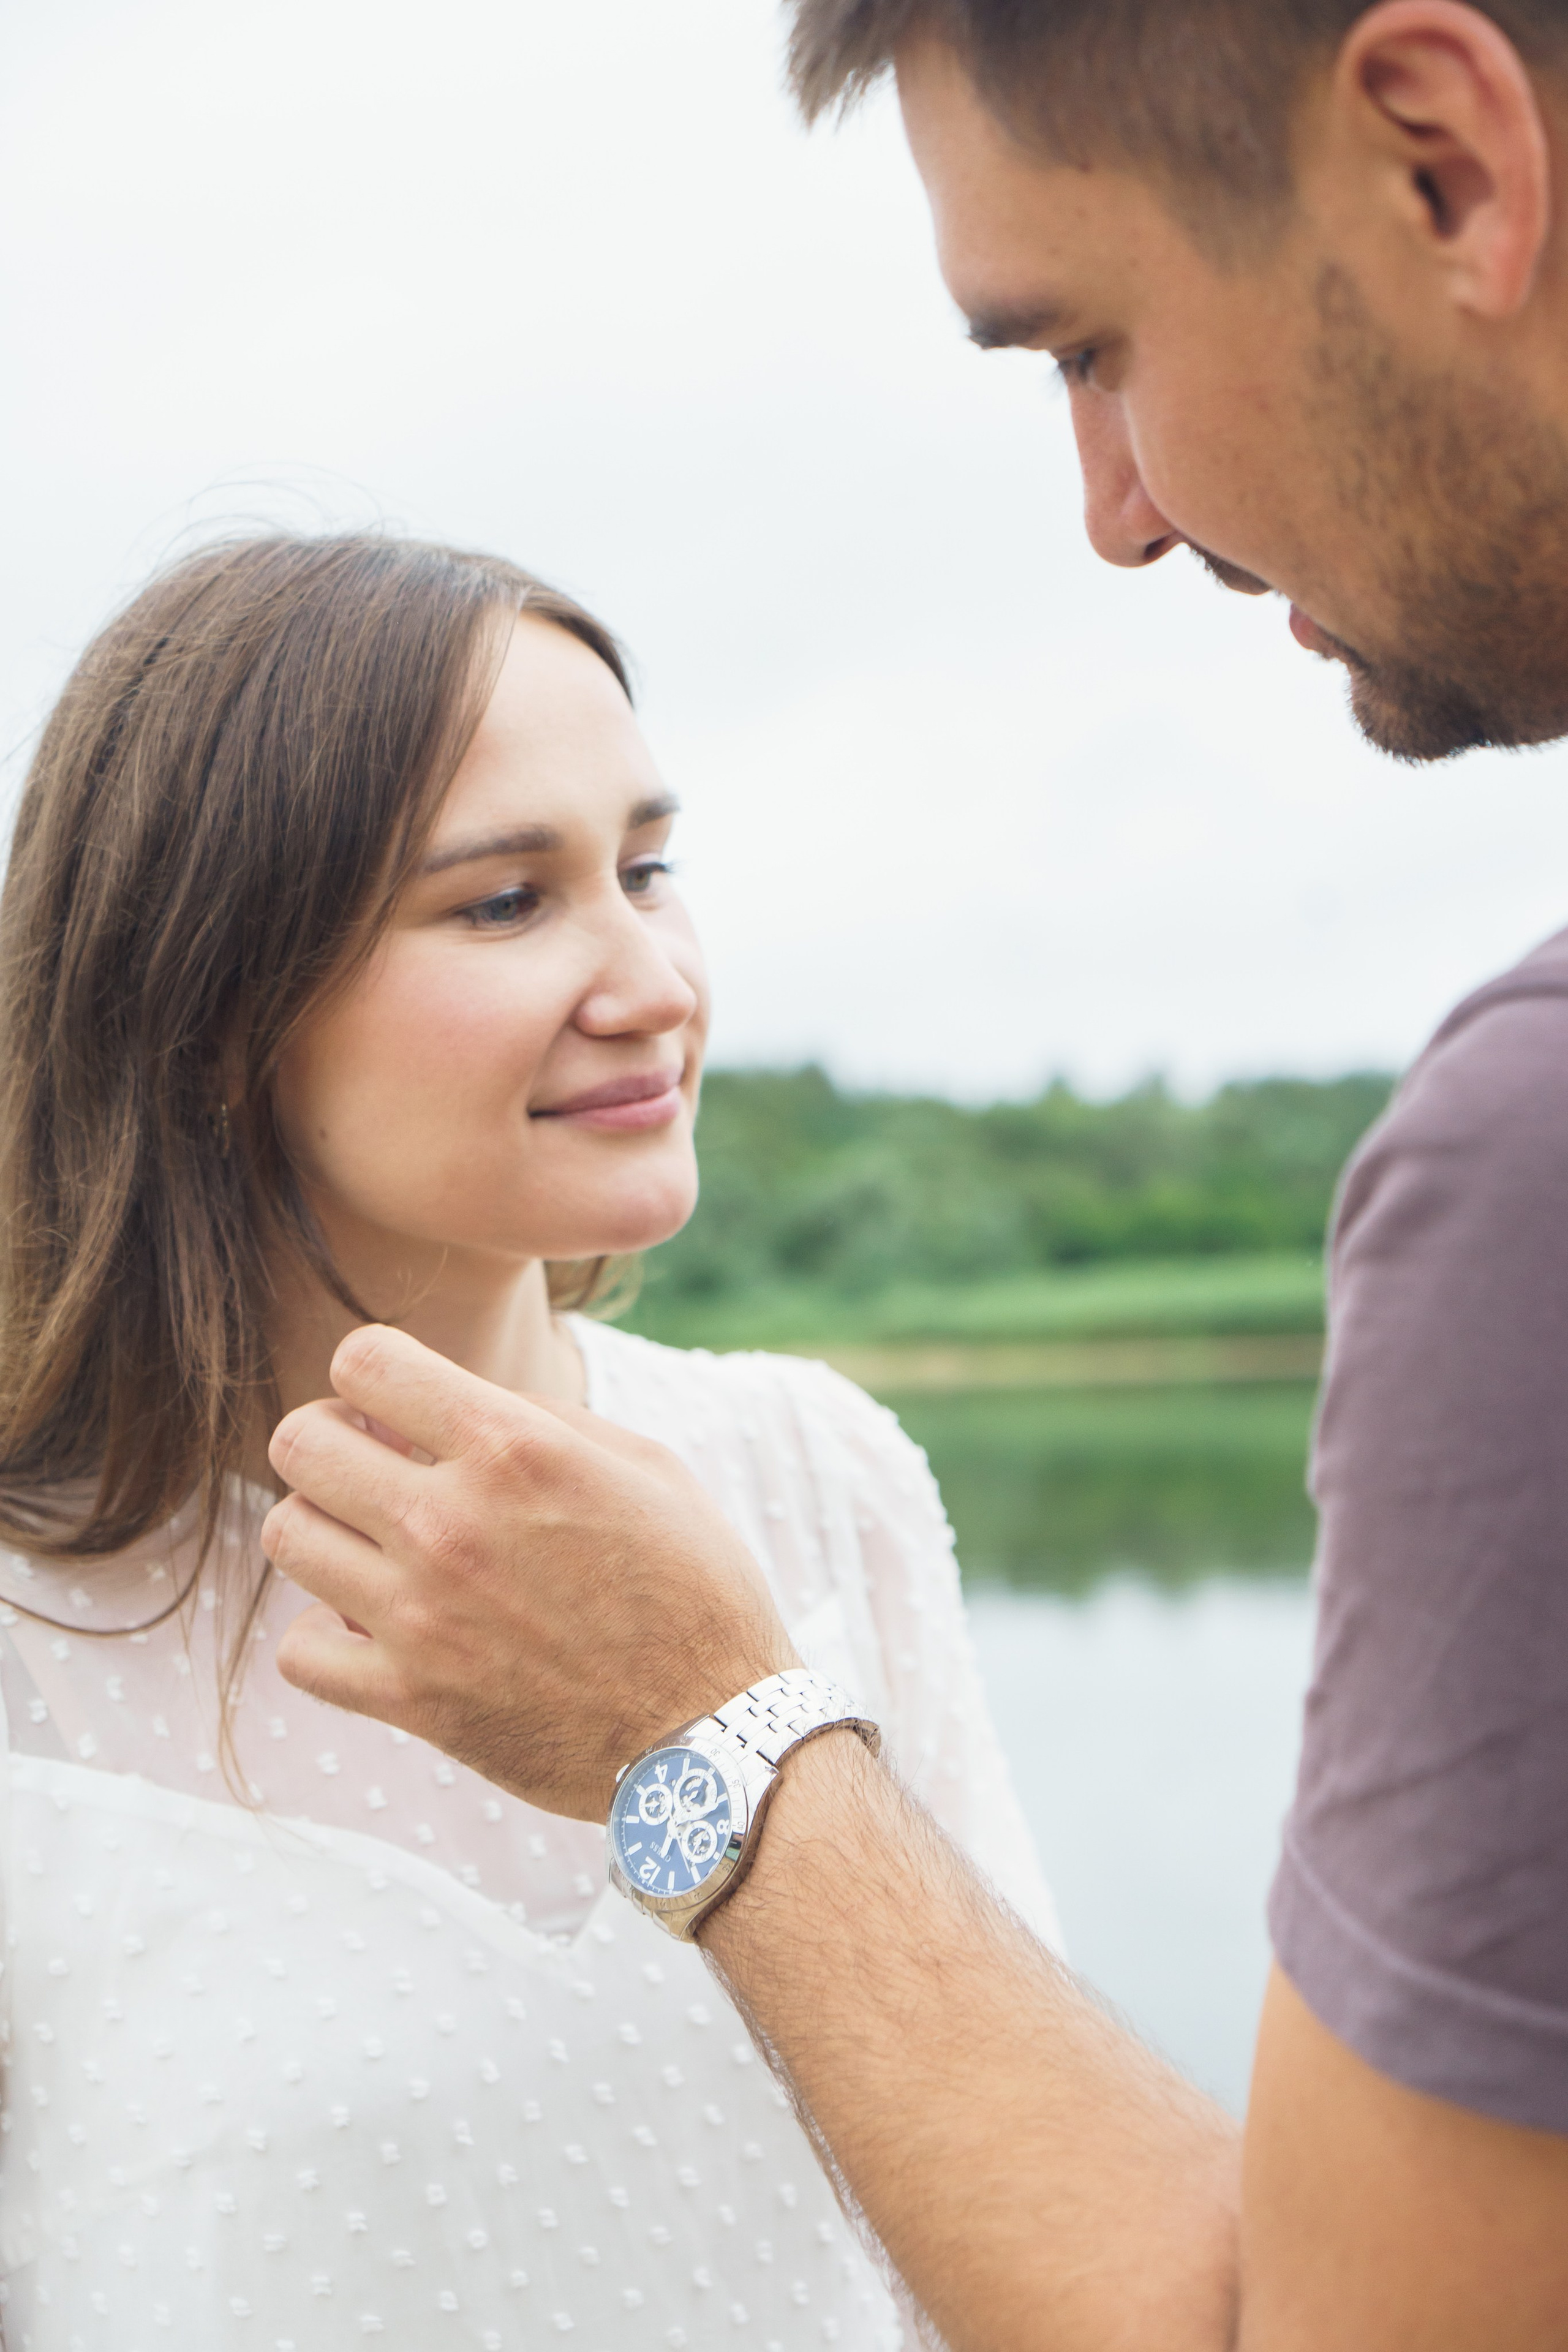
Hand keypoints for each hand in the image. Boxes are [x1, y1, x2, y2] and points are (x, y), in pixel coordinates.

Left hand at [262, 1326, 795, 1819]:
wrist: (714, 1737)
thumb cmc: (695, 1590)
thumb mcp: (647, 1467)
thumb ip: (544, 1420)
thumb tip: (458, 1403)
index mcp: (513, 1448)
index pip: (365, 1362)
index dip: (374, 1374)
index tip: (400, 1406)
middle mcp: (450, 1522)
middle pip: (299, 1443)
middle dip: (331, 1441)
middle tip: (374, 1469)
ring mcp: (419, 1615)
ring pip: (287, 1535)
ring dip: (325, 1531)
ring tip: (373, 1547)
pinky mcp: (409, 1698)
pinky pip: (299, 1650)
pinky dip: (326, 1636)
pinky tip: (373, 1628)